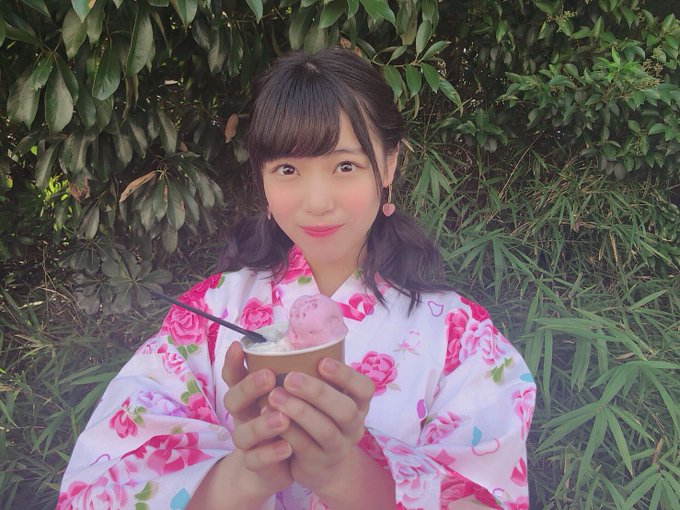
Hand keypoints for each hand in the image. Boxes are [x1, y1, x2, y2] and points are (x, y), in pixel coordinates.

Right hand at [222, 341, 293, 496]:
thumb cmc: (290, 418)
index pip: (235, 375)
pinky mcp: (256, 464)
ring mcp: (247, 441)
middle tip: (269, 377)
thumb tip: (316, 347)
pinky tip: (287, 447)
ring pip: (242, 433)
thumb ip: (295, 374)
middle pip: (233, 400)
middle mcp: (244, 415)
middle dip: (249, 387)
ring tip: (282, 418)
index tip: (239, 346)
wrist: (282, 464)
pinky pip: (256, 460)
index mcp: (250, 394)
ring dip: (262, 424)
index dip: (233, 362)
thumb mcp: (292, 393)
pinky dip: (271, 454)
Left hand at [266, 357, 374, 494]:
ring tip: (274, 396)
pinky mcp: (318, 464)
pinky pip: (304, 447)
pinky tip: (270, 416)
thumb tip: (294, 343)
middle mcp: (354, 426)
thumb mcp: (327, 398)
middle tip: (290, 377)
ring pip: (325, 430)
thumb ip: (317, 376)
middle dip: (317, 392)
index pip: (364, 388)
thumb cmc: (319, 416)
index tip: (322, 361)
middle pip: (345, 410)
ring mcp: (338, 448)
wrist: (318, 464)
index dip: (346, 375)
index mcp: (359, 404)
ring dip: (299, 411)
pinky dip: (287, 431)